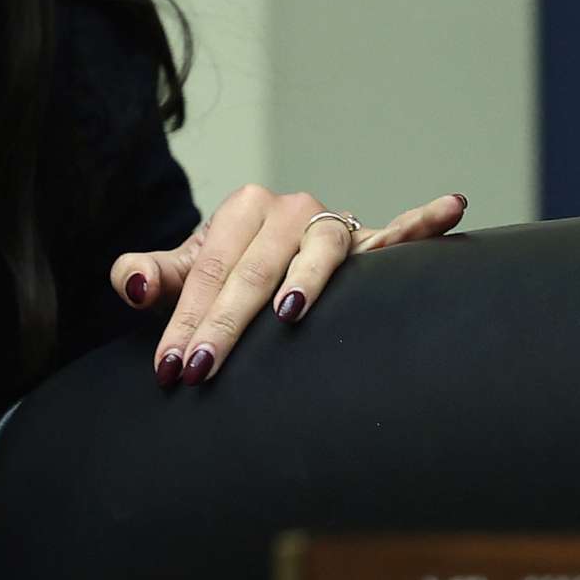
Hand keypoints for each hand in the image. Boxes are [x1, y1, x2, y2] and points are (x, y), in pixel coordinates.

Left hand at [106, 183, 467, 385]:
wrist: (266, 257)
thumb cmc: (222, 275)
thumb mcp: (179, 274)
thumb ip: (147, 275)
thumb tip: (128, 285)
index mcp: (240, 209)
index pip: (208, 272)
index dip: (186, 321)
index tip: (172, 369)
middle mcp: (289, 209)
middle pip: (255, 271)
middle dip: (225, 325)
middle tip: (202, 371)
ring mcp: (332, 225)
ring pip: (321, 254)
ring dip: (308, 279)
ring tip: (290, 311)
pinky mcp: (370, 244)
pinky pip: (400, 234)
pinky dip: (424, 220)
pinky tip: (451, 208)